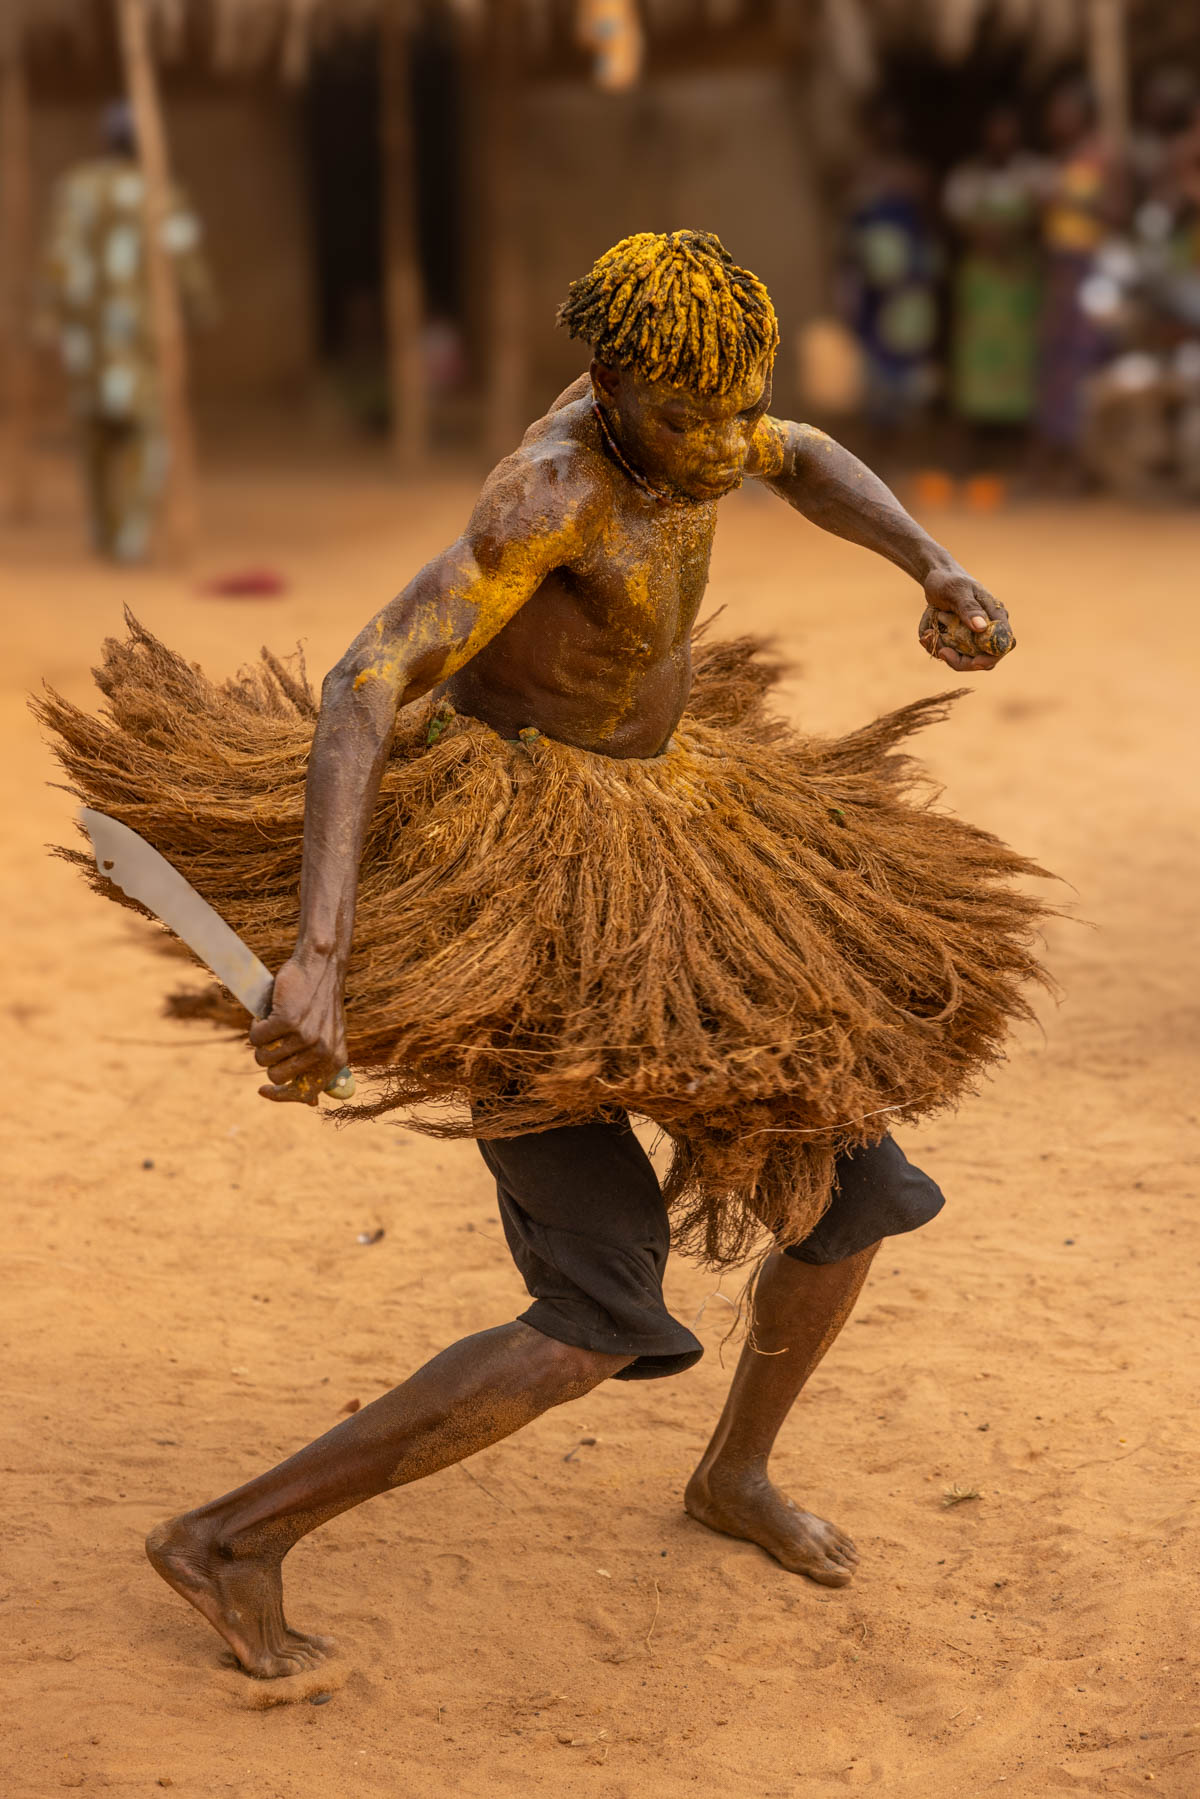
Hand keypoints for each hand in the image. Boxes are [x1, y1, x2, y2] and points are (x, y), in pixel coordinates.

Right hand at [248, 949, 346, 1105]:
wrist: (321, 966)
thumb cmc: (320, 1003)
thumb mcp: (328, 1038)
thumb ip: (320, 1068)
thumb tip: (311, 1103)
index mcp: (335, 1061)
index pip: (304, 1094)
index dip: (280, 1096)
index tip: (263, 1091)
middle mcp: (322, 1052)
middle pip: (276, 1075)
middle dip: (269, 1058)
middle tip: (277, 1037)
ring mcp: (306, 1037)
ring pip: (263, 1056)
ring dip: (262, 1040)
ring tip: (275, 1022)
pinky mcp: (288, 1021)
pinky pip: (257, 1037)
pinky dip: (256, 1025)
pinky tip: (268, 1012)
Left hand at [919, 565, 1014, 671]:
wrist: (936, 580)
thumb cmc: (949, 581)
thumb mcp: (956, 591)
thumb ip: (969, 608)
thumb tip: (982, 628)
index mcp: (995, 617)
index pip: (1002, 645)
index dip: (990, 658)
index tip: (973, 661)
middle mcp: (988, 631)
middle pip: (983, 661)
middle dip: (960, 661)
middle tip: (941, 651)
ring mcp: (973, 638)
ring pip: (963, 660)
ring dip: (943, 651)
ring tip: (928, 634)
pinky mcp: (959, 642)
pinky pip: (949, 654)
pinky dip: (936, 647)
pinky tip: (927, 633)